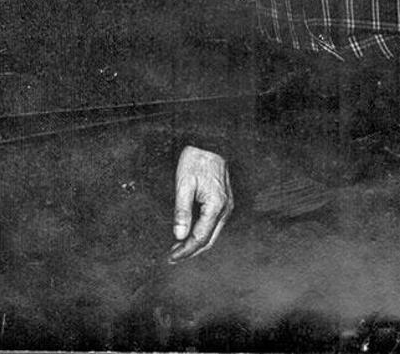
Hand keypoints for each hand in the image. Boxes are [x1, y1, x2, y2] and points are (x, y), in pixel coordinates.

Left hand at [168, 145, 232, 262]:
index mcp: (216, 206)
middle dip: (191, 251)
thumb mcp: (184, 184)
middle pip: (209, 240)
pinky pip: (214, 224)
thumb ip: (182, 211)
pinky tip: (191, 233)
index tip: (171, 257)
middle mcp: (225, 209)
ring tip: (179, 248)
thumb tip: (179, 236)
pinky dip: (203, 233)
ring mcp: (227, 206)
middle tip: (173, 258)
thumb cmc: (196, 160)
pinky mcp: (225, 202)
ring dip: (196, 243)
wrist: (210, 141)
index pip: (200, 237)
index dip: (185, 250)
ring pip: (213, 233)